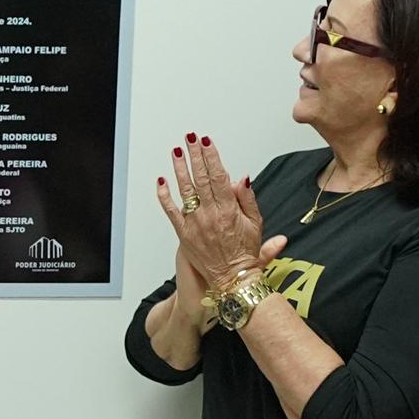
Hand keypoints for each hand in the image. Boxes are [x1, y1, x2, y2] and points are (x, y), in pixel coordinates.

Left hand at [161, 132, 269, 289]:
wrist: (232, 280)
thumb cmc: (244, 253)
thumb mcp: (256, 224)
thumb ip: (247, 199)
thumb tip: (241, 178)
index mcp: (229, 211)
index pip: (218, 177)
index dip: (211, 157)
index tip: (206, 142)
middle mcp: (210, 216)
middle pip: (200, 178)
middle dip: (194, 156)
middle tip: (189, 138)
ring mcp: (194, 224)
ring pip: (185, 191)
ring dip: (179, 169)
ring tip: (176, 151)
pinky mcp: (183, 234)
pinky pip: (171, 211)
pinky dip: (164, 196)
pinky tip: (161, 180)